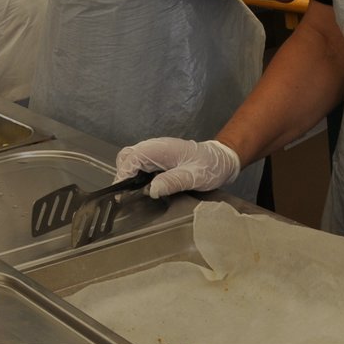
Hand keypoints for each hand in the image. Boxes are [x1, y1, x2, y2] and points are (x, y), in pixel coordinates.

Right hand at [115, 138, 240, 198]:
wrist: (222, 160)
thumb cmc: (210, 167)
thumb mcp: (194, 177)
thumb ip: (172, 182)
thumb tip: (151, 190)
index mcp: (161, 149)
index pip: (132, 158)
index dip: (123, 175)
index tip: (121, 194)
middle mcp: (155, 147)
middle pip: (127, 156)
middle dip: (122, 174)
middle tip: (126, 196)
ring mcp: (156, 152)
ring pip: (131, 159)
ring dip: (128, 175)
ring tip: (132, 194)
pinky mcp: (158, 158)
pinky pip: (140, 164)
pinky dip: (136, 175)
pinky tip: (142, 189)